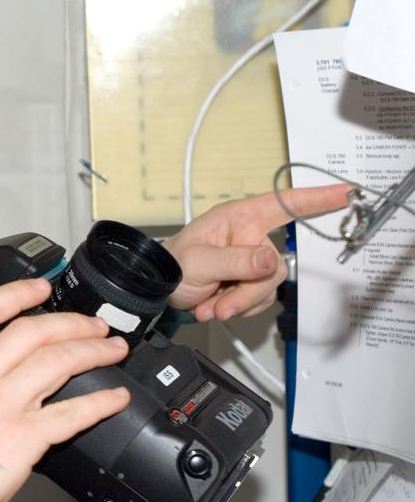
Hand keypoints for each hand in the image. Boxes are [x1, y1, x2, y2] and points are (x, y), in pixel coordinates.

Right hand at [0, 279, 129, 501]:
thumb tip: (1, 370)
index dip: (16, 292)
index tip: (42, 287)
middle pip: (32, 331)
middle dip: (72, 322)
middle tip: (95, 325)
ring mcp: (1, 405)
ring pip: (57, 362)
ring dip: (93, 352)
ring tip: (112, 350)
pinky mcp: (23, 437)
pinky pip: (72, 412)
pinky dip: (101, 403)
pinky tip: (116, 398)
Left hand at [163, 183, 349, 320]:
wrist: (155, 291)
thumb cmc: (169, 266)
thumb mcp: (198, 262)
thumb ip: (235, 261)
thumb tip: (269, 259)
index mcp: (237, 219)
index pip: (282, 204)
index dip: (315, 198)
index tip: (346, 193)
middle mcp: (247, 236)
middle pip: (274, 266)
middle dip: (248, 291)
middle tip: (219, 305)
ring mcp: (249, 261)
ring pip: (267, 287)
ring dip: (238, 303)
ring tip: (209, 306)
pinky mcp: (247, 282)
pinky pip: (259, 300)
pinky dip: (237, 308)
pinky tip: (213, 306)